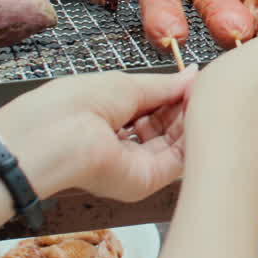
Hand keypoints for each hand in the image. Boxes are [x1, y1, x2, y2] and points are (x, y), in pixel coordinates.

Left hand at [0, 66, 198, 201]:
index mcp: (109, 116)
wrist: (54, 137)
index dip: (174, 93)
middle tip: (202, 90)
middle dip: (184, 106)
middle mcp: (121, 142)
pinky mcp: (143, 181)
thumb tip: (193, 76)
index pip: (152, 107)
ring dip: (190, 121)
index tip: (195, 81)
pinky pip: (177, 161)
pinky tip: (198, 117)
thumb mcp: (128, 84)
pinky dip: (191, 139)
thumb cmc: (76, 104)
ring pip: (174, 143)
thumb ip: (165, 86)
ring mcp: (132, 163)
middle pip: (165, 125)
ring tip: (202, 101)